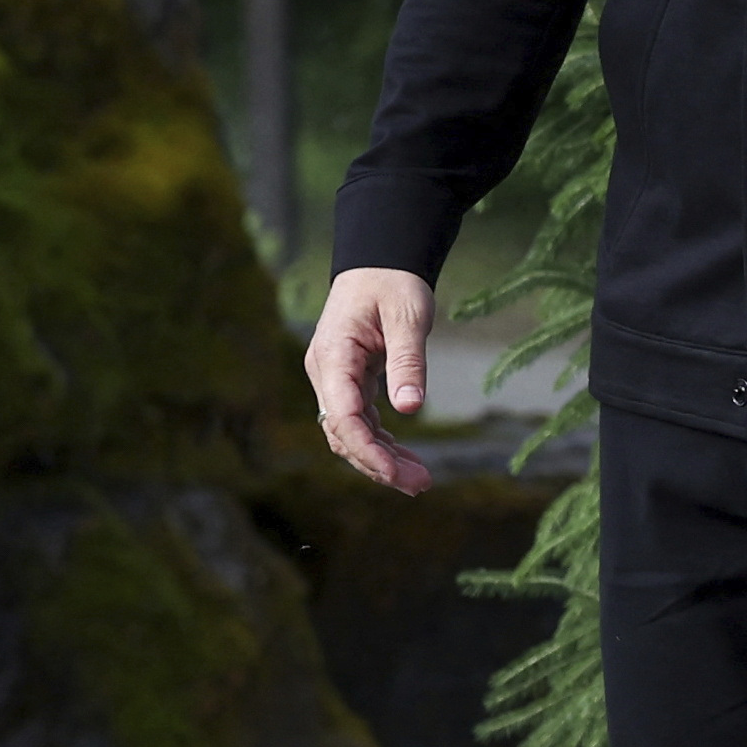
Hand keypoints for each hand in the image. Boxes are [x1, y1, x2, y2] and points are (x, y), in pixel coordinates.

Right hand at [305, 267, 441, 494]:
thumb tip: (411, 407)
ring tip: (419, 480)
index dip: (367, 450)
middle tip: (420, 485)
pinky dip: (381, 441)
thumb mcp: (408, 316)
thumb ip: (408, 360)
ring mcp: (334, 378)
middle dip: (378, 464)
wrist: (380, 261)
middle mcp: (326, 372)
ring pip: (350, 432)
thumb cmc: (394, 282)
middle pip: (343, 432)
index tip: (397, 473)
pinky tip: (406, 458)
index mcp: (334, 355)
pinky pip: (360, 420)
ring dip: (380, 458)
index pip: (342, 416)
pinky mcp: (348, 382)